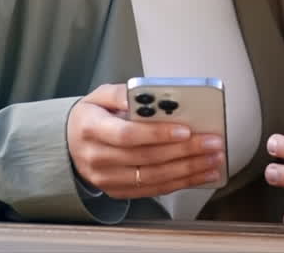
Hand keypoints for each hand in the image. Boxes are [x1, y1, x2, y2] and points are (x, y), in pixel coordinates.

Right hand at [66, 83, 224, 198]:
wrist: (70, 144)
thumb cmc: (91, 117)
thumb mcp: (98, 96)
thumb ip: (121, 93)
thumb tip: (144, 94)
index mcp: (92, 128)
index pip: (128, 135)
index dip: (158, 134)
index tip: (185, 129)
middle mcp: (98, 157)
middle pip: (147, 158)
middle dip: (185, 151)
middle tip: (212, 142)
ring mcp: (107, 178)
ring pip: (154, 177)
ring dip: (189, 170)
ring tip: (213, 159)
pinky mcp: (118, 191)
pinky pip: (154, 189)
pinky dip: (181, 183)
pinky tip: (200, 174)